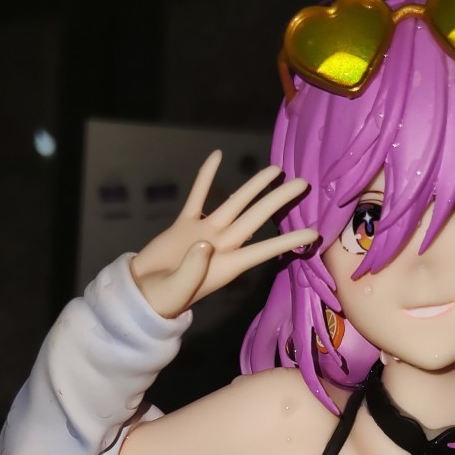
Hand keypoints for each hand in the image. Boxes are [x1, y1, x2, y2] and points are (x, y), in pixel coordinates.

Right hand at [130, 151, 317, 319]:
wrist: (140, 293)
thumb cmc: (162, 299)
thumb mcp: (177, 290)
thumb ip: (193, 270)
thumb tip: (206, 244)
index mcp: (225, 265)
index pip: (263, 250)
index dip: (288, 240)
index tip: (314, 233)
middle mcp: (221, 246)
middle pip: (256, 217)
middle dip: (279, 200)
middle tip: (303, 184)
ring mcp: (204, 232)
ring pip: (234, 203)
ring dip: (254, 186)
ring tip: (275, 170)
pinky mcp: (185, 223)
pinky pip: (198, 195)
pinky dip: (206, 176)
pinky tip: (217, 156)